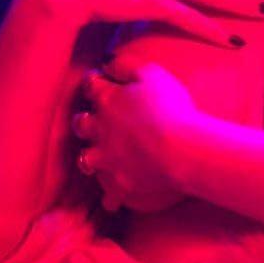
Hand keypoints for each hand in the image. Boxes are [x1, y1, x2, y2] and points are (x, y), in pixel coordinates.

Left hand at [71, 59, 200, 211]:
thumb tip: (108, 62)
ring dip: (91, 158)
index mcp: (108, 102)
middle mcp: (100, 132)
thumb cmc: (171, 108)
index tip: (99, 81)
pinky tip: (112, 200)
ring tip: (99, 159)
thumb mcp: (151, 73)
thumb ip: (126, 65)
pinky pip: (110, 195)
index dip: (95, 83)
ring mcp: (108, 161)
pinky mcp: (120, 186)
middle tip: (94, 121)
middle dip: (85, 121)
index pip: (91, 87)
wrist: (181, 151)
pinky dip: (110, 196)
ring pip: (87, 160)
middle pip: (81, 125)